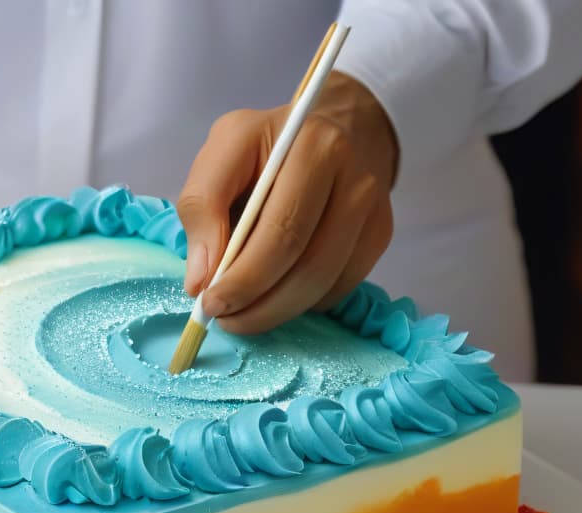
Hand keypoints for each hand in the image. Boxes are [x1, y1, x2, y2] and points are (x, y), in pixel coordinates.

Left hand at [178, 72, 397, 333]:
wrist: (340, 124)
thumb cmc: (270, 144)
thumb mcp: (224, 152)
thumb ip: (202, 206)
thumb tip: (201, 280)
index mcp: (314, 149)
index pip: (280, 232)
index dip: (243, 278)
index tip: (209, 303)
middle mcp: (355, 181)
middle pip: (306, 266)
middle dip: (257, 305)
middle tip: (223, 319)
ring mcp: (372, 212)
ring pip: (323, 285)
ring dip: (275, 312)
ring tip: (240, 315)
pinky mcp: (379, 236)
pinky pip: (338, 288)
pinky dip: (301, 303)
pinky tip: (274, 295)